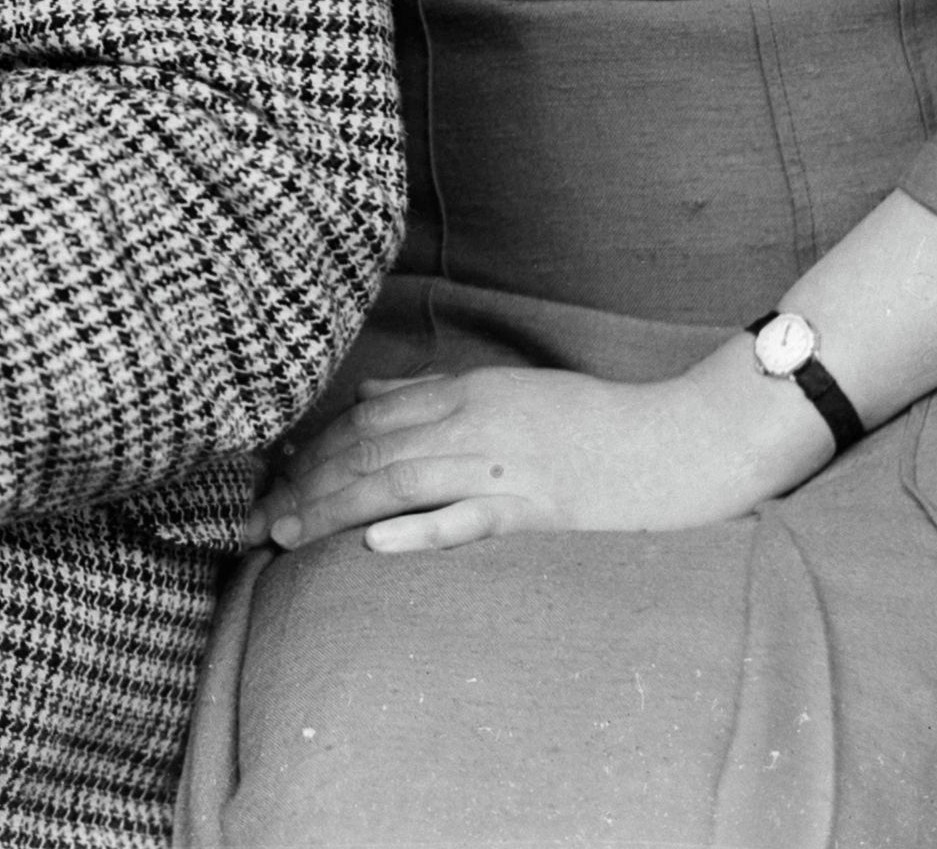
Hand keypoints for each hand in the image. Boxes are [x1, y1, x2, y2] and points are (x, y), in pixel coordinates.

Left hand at [256, 357, 834, 556]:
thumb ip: (436, 392)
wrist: (680, 441)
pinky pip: (468, 520)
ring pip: (400, 483)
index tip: (271, 474)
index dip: (314, 448)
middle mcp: (473, 422)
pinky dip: (419, 531)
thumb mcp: (506, 391)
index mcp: (466, 392)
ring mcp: (504, 466)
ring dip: (335, 508)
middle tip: (257, 517)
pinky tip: (373, 544)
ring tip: (286, 535)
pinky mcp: (538, 507)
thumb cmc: (594, 419)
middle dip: (306, 484)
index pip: (369, 420)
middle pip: (371, 451)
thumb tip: (370, 397)